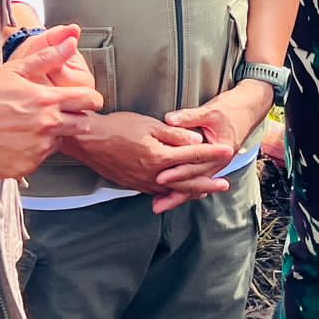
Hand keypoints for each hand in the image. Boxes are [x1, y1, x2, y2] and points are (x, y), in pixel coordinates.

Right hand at [0, 26, 104, 178]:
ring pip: (61, 141)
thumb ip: (48, 56)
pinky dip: (35, 150)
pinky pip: (42, 158)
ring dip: (54, 134)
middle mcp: (48, 127)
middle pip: (83, 124)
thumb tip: (71, 42)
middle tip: (57, 113)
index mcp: (47, 101)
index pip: (90, 100)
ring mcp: (39, 149)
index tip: (85, 99)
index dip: (91, 98)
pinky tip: (17, 140)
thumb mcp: (14, 70)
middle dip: (76, 117)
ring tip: (29, 126)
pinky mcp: (28, 167)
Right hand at [57, 111, 233, 213]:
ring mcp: (143, 183)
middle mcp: (153, 175)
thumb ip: (174, 134)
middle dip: (208, 183)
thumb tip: (197, 140)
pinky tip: (178, 194)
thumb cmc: (119, 127)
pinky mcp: (134, 185)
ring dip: (192, 191)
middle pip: (187, 181)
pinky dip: (172, 194)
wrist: (90, 141)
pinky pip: (158, 193)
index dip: (212, 153)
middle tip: (225, 185)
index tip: (228, 151)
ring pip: (173, 190)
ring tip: (206, 192)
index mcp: (159, 157)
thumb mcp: (149, 125)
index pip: (192, 155)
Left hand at [160, 81, 272, 201]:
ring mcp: (216, 163)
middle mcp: (219, 161)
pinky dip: (185, 188)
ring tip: (160, 205)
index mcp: (221, 151)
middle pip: (195, 182)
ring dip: (178, 196)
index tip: (160, 178)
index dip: (177, 173)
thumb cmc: (233, 108)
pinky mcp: (212, 162)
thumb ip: (189, 117)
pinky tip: (171, 194)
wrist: (250, 108)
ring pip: (196, 185)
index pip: (195, 167)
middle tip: (157, 201)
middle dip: (175, 192)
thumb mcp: (211, 111)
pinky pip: (197, 178)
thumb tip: (169, 120)